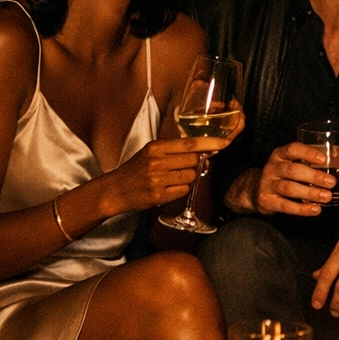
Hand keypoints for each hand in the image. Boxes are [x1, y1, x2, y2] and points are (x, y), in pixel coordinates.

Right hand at [102, 136, 230, 212]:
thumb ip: (174, 150)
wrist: (114, 190)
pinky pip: (184, 190)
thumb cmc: (135, 170)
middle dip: (195, 164)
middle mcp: (157, 162)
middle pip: (193, 161)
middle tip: (185, 166)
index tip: (224, 143)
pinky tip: (169, 188)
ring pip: (191, 176)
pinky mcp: (158, 196)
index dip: (209, 143)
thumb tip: (203, 151)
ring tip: (172, 178)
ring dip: (188, 178)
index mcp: (156, 147)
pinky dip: (181, 190)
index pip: (189, 143)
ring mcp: (158, 180)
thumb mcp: (151, 152)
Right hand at [228, 141, 335, 215]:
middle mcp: (273, 167)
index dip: (308, 153)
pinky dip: (301, 209)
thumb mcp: (294, 162)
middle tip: (332, 182)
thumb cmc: (284, 173)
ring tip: (327, 197)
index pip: (293, 149)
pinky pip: (285, 206)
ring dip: (310, 193)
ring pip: (289, 188)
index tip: (324, 159)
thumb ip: (317, 160)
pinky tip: (315, 209)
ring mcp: (268, 184)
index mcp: (280, 154)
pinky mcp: (267, 201)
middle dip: (314, 176)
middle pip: (292, 170)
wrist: (255, 189)